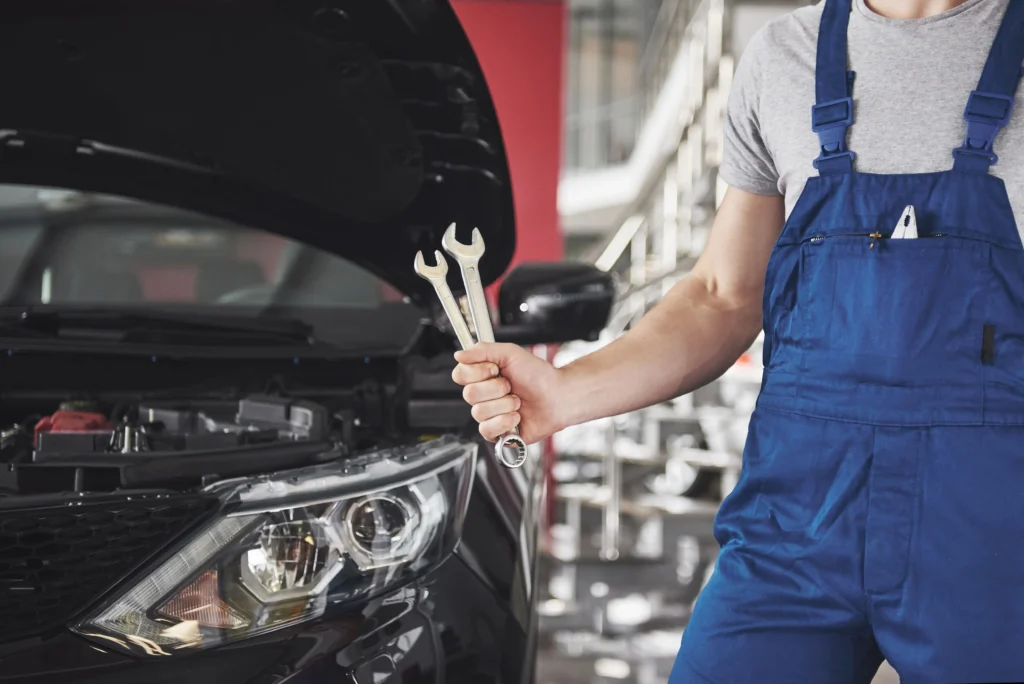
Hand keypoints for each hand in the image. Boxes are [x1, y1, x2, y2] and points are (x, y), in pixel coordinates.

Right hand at [452, 343, 567, 444]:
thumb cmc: (538, 375)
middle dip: (496, 388)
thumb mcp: (510, 353)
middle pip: (469, 394)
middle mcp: (483, 396)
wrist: (558, 397)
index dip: (477, 372)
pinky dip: (505, 422)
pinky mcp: (497, 433)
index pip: (460, 375)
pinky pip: (487, 430)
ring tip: (518, 402)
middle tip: (511, 386)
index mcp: (482, 376)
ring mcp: (489, 415)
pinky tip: (516, 417)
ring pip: (479, 412)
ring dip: (504, 405)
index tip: (496, 369)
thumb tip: (458, 355)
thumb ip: (482, 350)